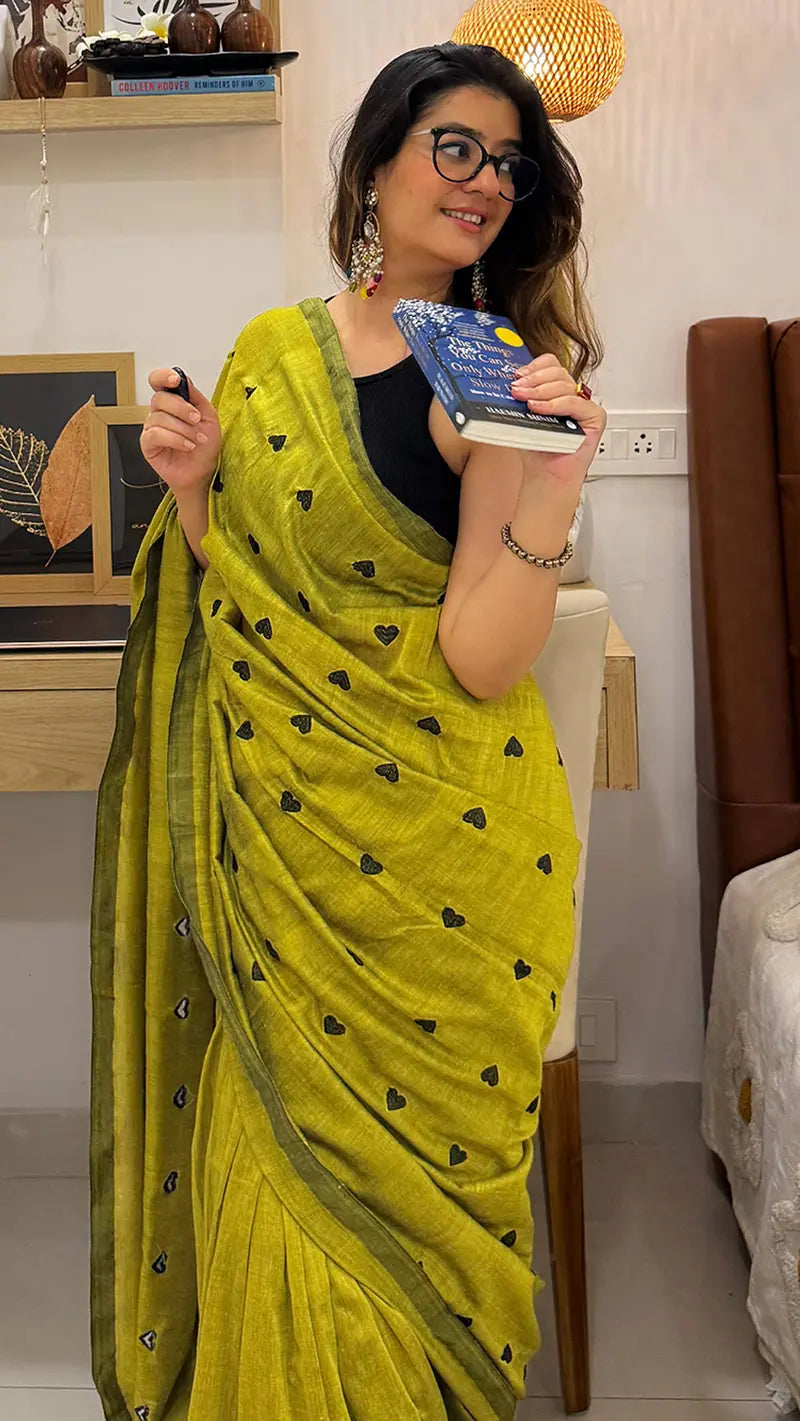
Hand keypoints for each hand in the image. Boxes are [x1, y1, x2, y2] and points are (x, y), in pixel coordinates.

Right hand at [140, 368, 220, 492]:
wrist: (204, 472)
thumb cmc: (205, 446)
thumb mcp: (209, 416)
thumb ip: (196, 397)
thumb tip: (184, 380)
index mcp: (173, 402)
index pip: (158, 381)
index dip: (163, 377)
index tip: (175, 380)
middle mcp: (160, 413)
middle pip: (160, 399)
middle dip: (181, 408)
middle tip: (196, 420)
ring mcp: (151, 428)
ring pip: (160, 418)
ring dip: (183, 429)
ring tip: (196, 439)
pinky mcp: (147, 445)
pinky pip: (155, 434)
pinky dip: (175, 439)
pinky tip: (187, 445)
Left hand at [510, 354, 606, 489]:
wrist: (545, 475)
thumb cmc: (537, 449)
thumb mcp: (523, 415)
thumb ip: (521, 397)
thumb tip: (509, 382)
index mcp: (557, 390)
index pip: (551, 365)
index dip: (535, 366)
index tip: (517, 375)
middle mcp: (573, 395)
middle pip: (557, 372)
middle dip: (534, 379)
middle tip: (516, 388)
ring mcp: (585, 405)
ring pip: (564, 384)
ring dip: (540, 391)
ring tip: (524, 399)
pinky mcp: (595, 417)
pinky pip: (574, 403)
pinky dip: (554, 404)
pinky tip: (537, 408)